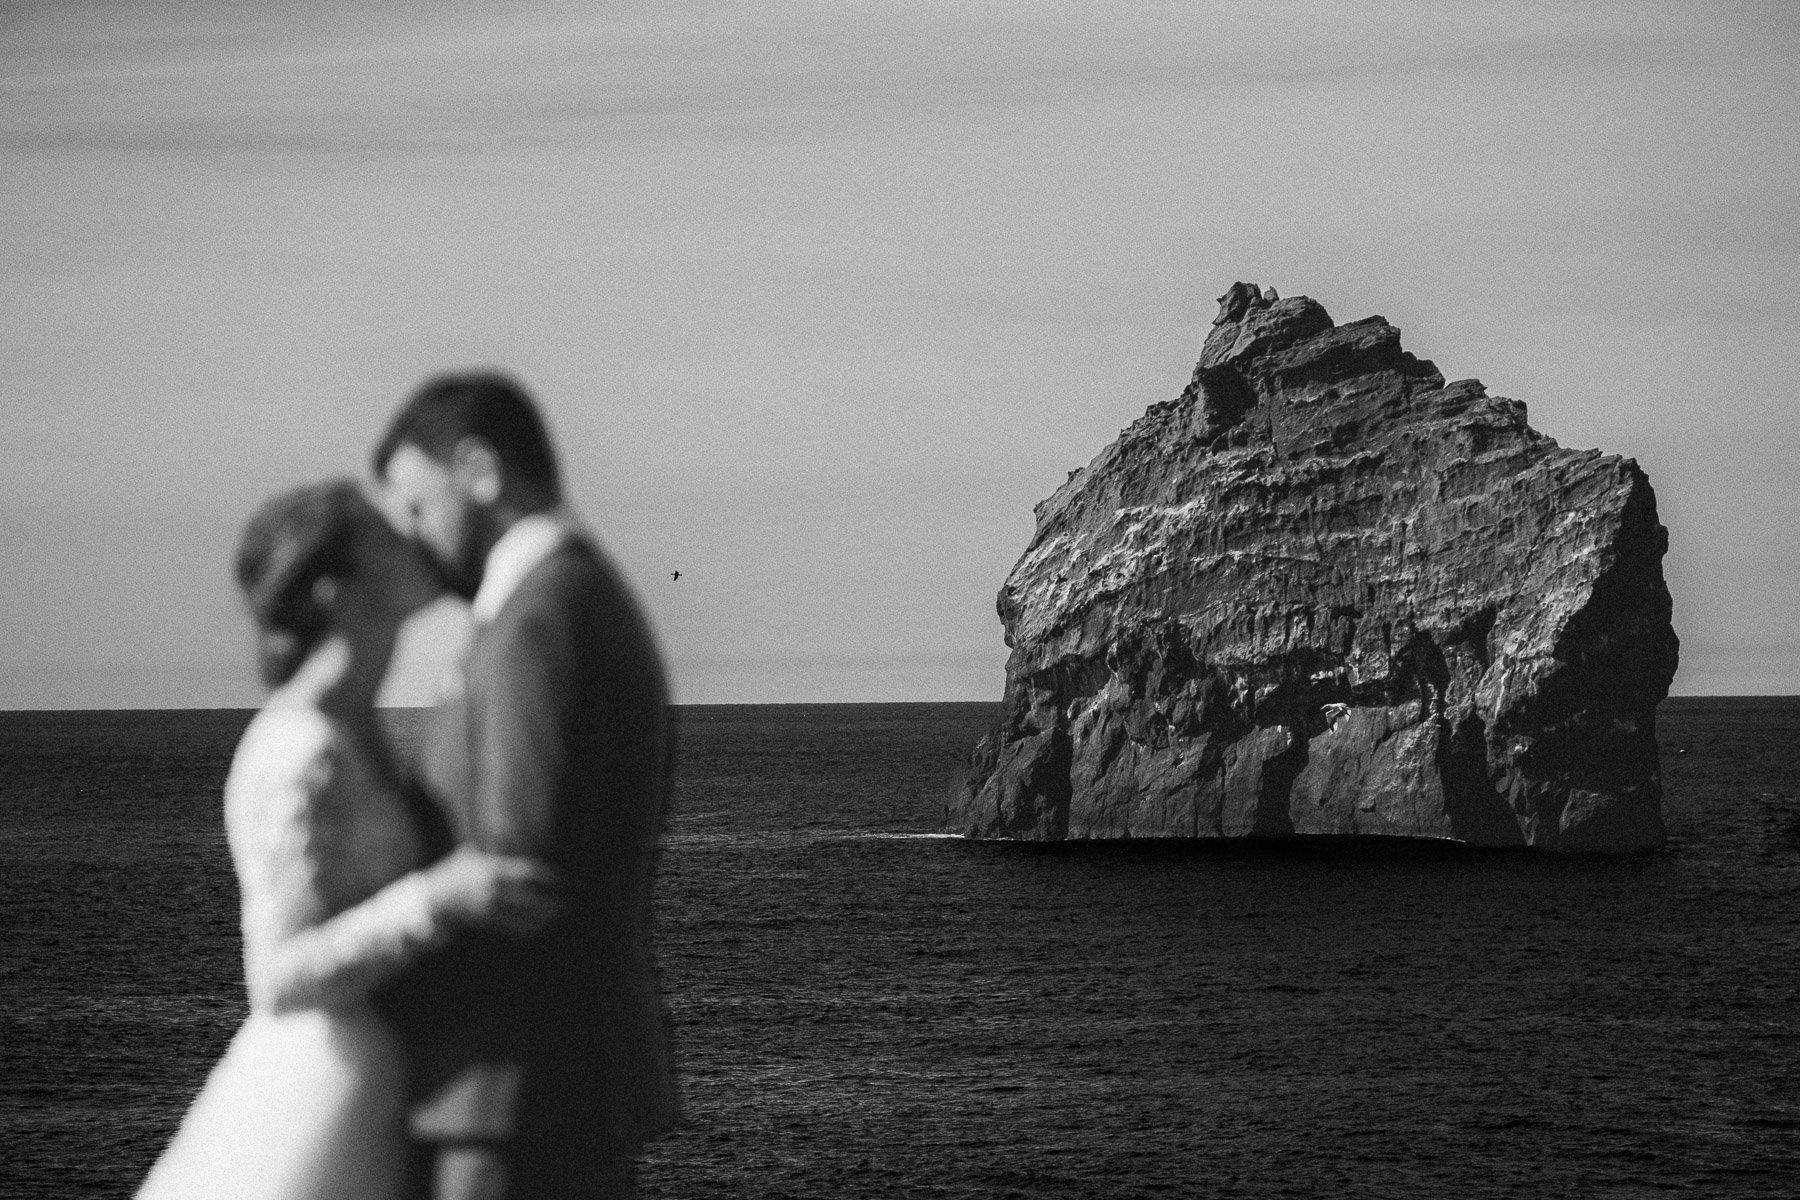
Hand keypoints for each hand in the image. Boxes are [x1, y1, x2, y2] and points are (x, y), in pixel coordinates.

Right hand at [422, 845, 562, 936]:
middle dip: (547, 900)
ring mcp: (484, 904)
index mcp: (491, 867)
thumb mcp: (469, 855)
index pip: (526, 871)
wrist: (428, 896)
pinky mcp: (479, 919)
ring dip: (539, 917)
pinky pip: (506, 926)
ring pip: (519, 913)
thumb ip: (489, 849)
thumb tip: (507, 835)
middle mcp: (490, 885)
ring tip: (555, 918)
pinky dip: (522, 929)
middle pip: (527, 895)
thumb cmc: (452, 873)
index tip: (563, 880)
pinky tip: (535, 930)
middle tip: (565, 903)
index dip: (546, 876)